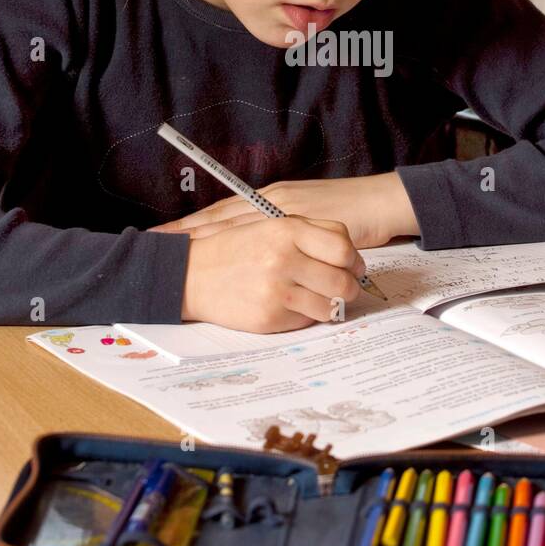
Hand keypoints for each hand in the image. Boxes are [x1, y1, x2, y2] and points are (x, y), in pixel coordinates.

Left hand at [148, 173, 419, 248]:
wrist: (380, 201)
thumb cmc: (348, 210)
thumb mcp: (307, 218)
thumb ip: (282, 231)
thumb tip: (255, 248)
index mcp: (270, 199)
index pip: (222, 213)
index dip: (190, 225)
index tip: (159, 235)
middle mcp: (271, 202)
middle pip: (219, 218)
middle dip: (185, 232)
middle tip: (151, 244)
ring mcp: (282, 211)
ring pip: (233, 224)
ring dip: (204, 239)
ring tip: (174, 254)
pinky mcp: (298, 222)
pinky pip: (256, 237)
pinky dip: (237, 247)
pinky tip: (220, 256)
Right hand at [179, 215, 367, 331]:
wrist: (190, 275)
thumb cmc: (234, 248)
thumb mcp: (269, 225)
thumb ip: (310, 232)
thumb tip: (350, 254)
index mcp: (286, 230)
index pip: (342, 247)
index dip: (354, 260)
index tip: (353, 266)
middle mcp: (284, 258)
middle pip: (342, 280)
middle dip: (349, 286)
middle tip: (343, 287)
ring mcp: (277, 290)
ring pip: (330, 305)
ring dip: (331, 304)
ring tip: (321, 298)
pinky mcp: (270, 317)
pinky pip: (307, 320)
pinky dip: (307, 315)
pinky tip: (294, 305)